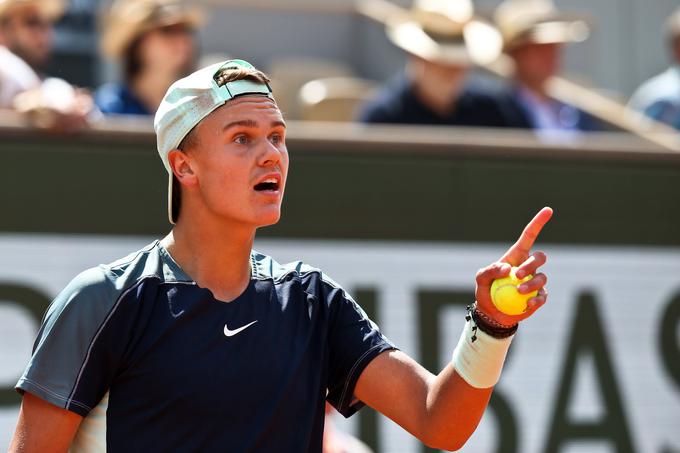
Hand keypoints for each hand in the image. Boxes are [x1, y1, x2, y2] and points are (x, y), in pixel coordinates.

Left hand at [474, 207, 552, 326]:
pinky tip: (527, 304)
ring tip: (518, 292)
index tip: (548, 210)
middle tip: (517, 276)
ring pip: (542, 277)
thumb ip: (490, 270)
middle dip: (531, 264)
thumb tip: (507, 268)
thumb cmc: (486, 291)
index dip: (538, 222)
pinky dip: (536, 299)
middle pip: (539, 257)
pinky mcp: (539, 296)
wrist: (492, 313)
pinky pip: (543, 295)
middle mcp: (528, 266)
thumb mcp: (480, 278)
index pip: (529, 236)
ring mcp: (535, 281)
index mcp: (516, 256)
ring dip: (531, 284)